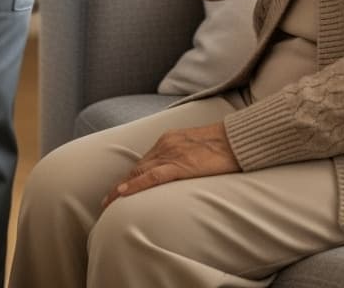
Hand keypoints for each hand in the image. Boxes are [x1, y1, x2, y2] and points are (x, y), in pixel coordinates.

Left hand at [101, 122, 239, 207]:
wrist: (237, 139)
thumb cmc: (223, 145)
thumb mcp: (197, 148)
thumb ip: (184, 156)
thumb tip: (180, 171)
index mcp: (169, 139)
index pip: (144, 161)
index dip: (130, 177)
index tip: (118, 190)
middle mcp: (165, 144)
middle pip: (137, 167)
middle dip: (121, 185)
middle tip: (106, 202)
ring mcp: (171, 154)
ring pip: (139, 173)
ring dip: (121, 189)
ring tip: (108, 204)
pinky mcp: (180, 165)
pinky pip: (152, 177)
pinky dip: (136, 185)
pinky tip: (123, 194)